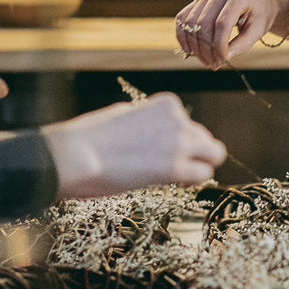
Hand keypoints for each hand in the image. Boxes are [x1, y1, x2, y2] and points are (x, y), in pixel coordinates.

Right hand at [41, 93, 227, 198]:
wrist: (75, 155)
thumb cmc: (90, 138)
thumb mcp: (125, 115)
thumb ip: (148, 121)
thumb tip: (154, 133)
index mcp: (166, 104)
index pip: (189, 124)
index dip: (180, 141)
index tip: (162, 152)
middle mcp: (178, 120)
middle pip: (204, 139)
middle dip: (193, 154)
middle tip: (172, 169)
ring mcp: (179, 143)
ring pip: (214, 155)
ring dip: (199, 166)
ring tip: (176, 177)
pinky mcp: (174, 168)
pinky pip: (203, 175)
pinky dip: (193, 182)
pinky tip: (175, 184)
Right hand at [174, 0, 288, 69]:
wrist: (260, 0)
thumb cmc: (261, 15)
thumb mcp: (258, 31)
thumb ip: (242, 44)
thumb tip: (224, 58)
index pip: (222, 23)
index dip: (219, 46)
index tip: (221, 62)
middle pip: (204, 23)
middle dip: (206, 49)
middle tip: (213, 65)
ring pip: (191, 22)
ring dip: (195, 46)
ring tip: (205, 61)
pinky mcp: (199, 0)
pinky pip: (183, 17)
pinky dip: (183, 35)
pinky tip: (189, 50)